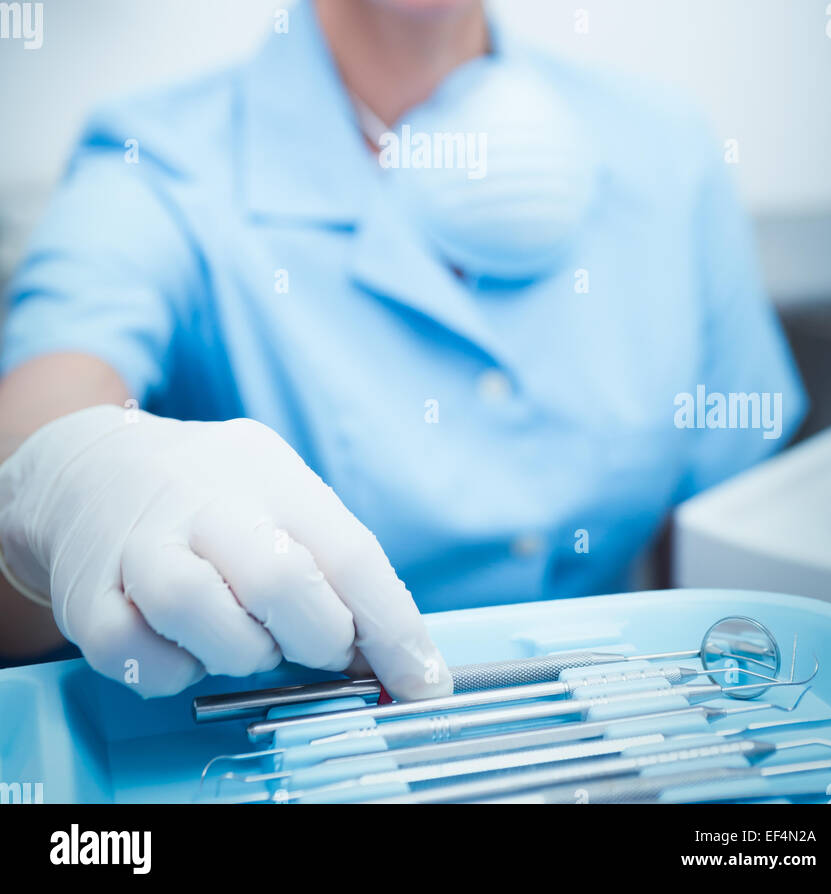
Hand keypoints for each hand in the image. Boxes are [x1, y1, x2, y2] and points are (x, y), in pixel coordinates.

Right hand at [0, 406, 451, 699]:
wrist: (93, 467)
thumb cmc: (210, 494)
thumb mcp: (281, 493)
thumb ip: (336, 564)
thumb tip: (403, 656)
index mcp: (269, 474)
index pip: (348, 552)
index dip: (394, 629)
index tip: (424, 682)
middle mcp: (203, 501)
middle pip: (278, 579)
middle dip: (318, 638)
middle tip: (322, 649)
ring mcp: (140, 545)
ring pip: (196, 610)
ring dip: (242, 652)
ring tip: (248, 642)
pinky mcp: (87, 593)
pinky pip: (134, 653)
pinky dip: (172, 671)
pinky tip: (186, 650)